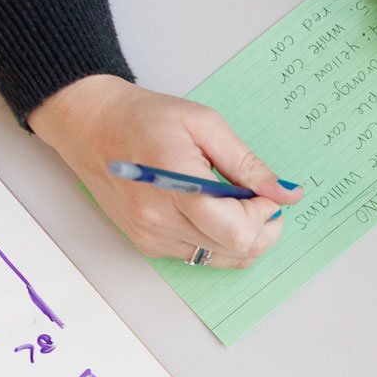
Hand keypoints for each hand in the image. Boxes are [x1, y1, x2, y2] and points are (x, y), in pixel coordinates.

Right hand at [29, 76, 300, 267]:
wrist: (89, 124)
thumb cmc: (145, 117)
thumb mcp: (205, 124)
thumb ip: (248, 164)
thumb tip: (287, 194)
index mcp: (176, 187)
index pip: (239, 231)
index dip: (265, 215)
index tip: (264, 191)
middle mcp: (160, 221)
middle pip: (237, 250)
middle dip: (262, 227)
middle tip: (258, 198)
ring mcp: (151, 237)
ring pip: (224, 259)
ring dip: (242, 236)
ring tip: (232, 203)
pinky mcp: (147, 244)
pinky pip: (201, 257)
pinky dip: (218, 241)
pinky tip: (211, 213)